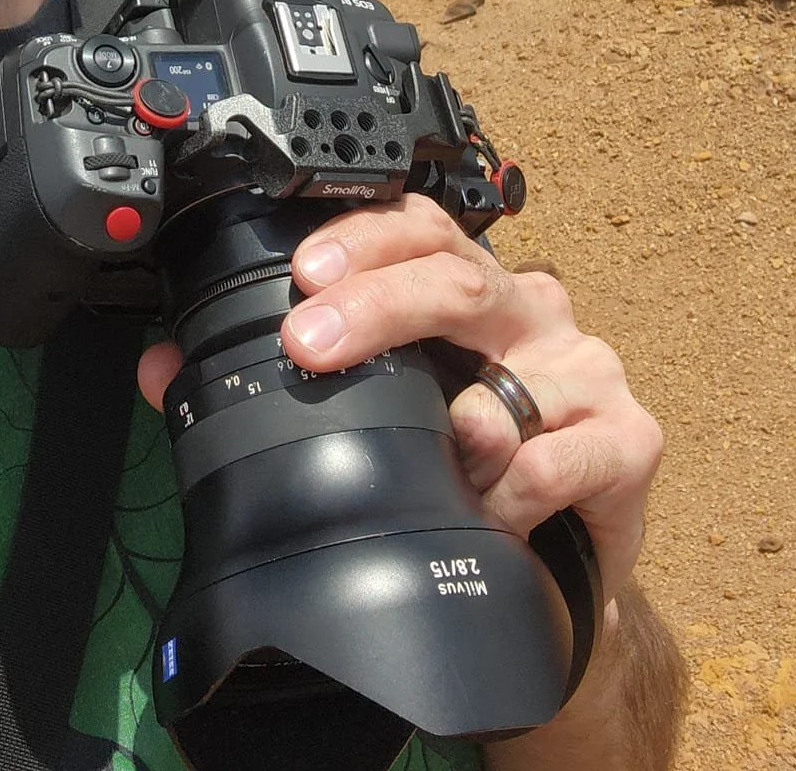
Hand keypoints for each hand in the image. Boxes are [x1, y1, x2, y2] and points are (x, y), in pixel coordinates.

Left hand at [136, 193, 661, 600]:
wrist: (559, 568)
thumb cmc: (466, 464)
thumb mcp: (382, 412)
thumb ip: (280, 383)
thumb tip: (164, 371)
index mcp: (465, 288)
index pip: (417, 227)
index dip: (360, 236)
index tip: (300, 271)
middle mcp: (527, 309)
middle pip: (455, 277)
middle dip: (376, 302)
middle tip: (310, 341)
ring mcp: (585, 369)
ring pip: (510, 378)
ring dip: (455, 426)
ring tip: (422, 457)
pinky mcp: (631, 439)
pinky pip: (559, 459)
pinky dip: (512, 491)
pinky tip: (486, 511)